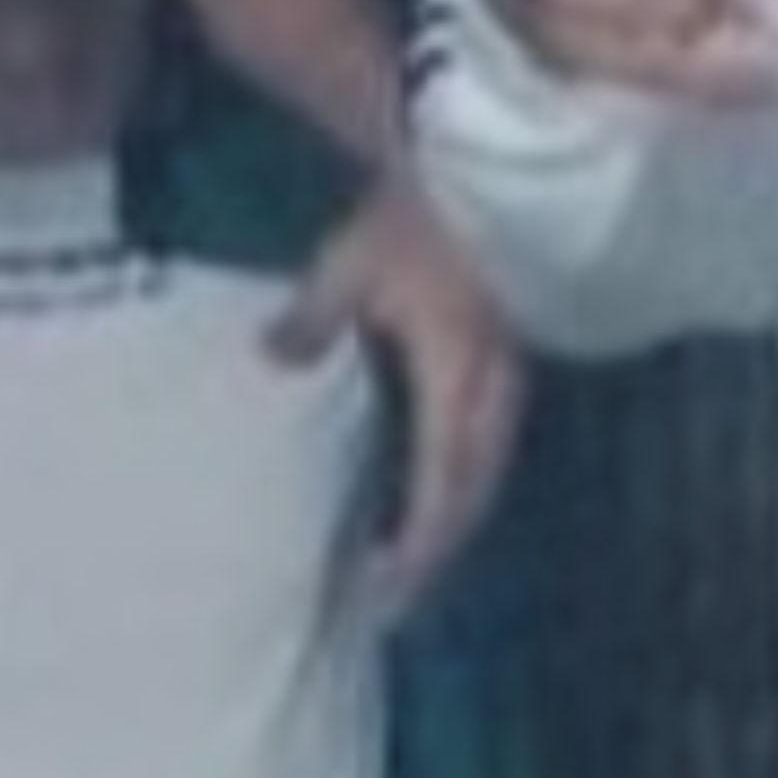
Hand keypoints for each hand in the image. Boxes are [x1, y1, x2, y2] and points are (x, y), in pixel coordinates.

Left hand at [271, 181, 529, 619]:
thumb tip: (271, 363)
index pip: (439, 476)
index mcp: (455, 371)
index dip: (415, 539)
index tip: (383, 585)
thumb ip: (312, 320)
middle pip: (472, 492)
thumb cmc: (418, 216)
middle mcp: (491, 388)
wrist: (488, 171)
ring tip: (408, 566)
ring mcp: (506, 378)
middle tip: (391, 606)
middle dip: (434, 553)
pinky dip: (458, 484)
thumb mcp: (351, 260)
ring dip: (450, 523)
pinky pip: (486, 443)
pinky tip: (431, 496)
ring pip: (486, 472)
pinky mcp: (505, 364)